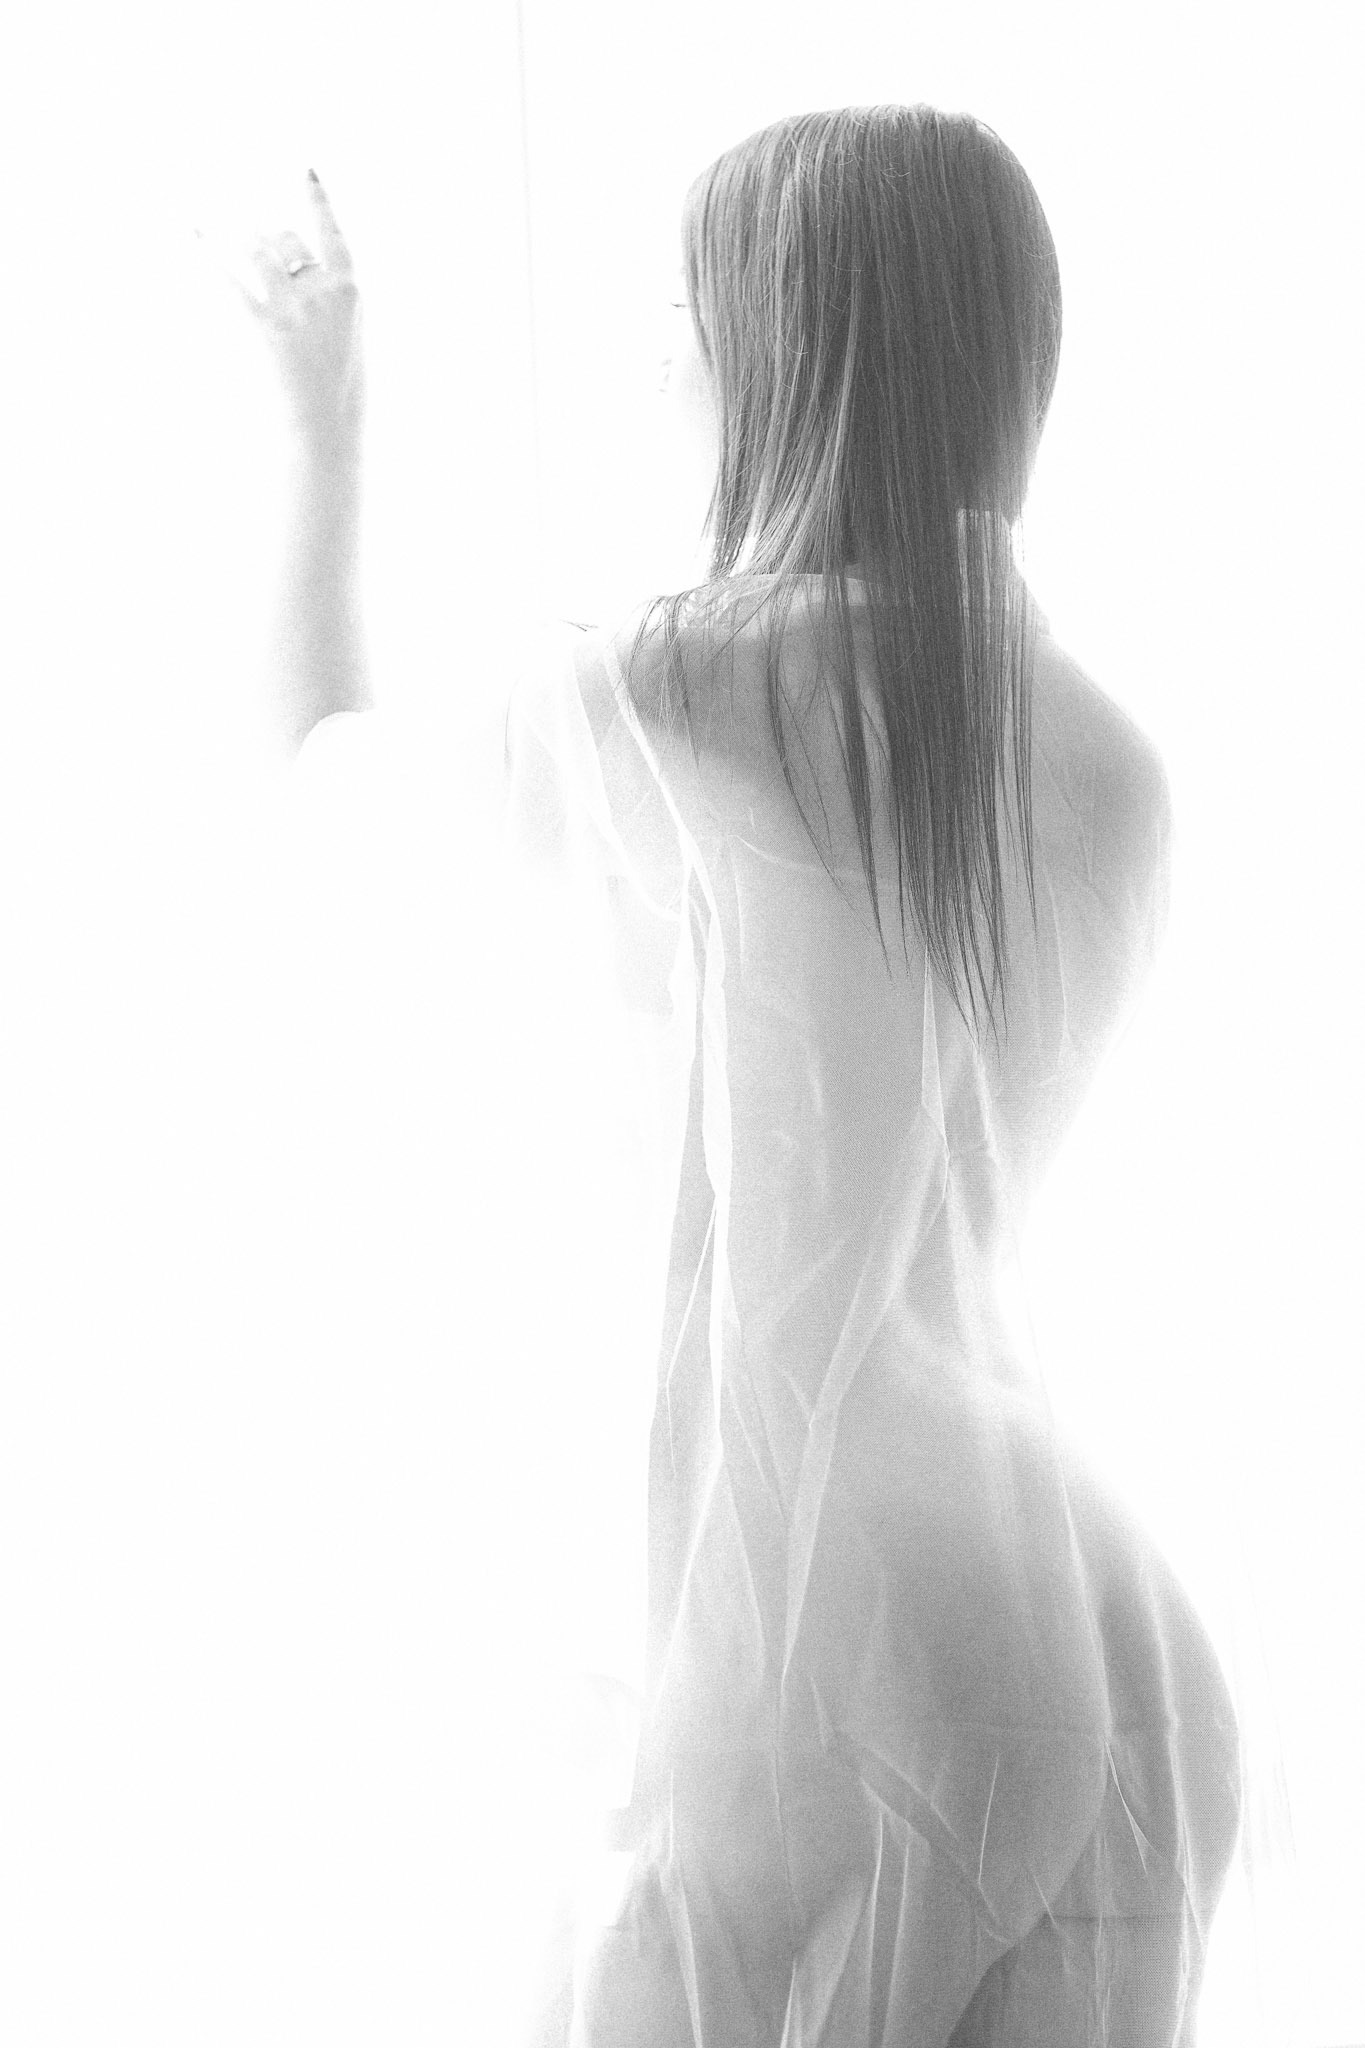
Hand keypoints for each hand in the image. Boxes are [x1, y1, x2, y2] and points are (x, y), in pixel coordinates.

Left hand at [199, 171, 364, 446]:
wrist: (324, 437)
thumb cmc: (335, 404)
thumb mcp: (345, 349)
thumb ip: (323, 311)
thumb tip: (289, 277)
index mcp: (350, 295)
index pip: (332, 234)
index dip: (317, 198)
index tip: (303, 168)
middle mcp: (322, 291)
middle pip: (284, 239)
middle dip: (262, 239)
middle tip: (245, 244)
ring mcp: (292, 306)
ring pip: (256, 248)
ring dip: (235, 240)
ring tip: (215, 233)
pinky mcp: (261, 326)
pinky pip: (225, 277)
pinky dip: (203, 249)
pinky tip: (187, 228)